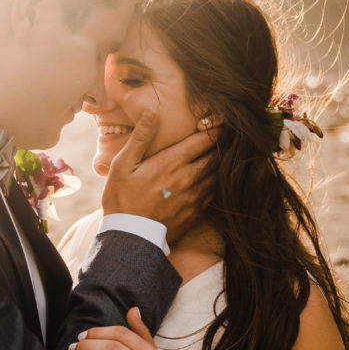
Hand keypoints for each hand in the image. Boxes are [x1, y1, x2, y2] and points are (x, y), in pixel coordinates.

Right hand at [101, 110, 215, 242]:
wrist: (130, 237)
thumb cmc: (122, 198)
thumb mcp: (123, 164)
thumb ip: (141, 137)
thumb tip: (152, 111)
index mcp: (172, 162)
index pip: (204, 140)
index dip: (215, 128)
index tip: (221, 120)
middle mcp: (189, 178)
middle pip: (216, 155)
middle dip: (222, 143)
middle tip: (226, 134)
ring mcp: (195, 197)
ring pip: (218, 174)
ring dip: (221, 163)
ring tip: (223, 153)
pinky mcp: (197, 212)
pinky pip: (215, 192)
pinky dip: (217, 182)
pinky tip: (214, 178)